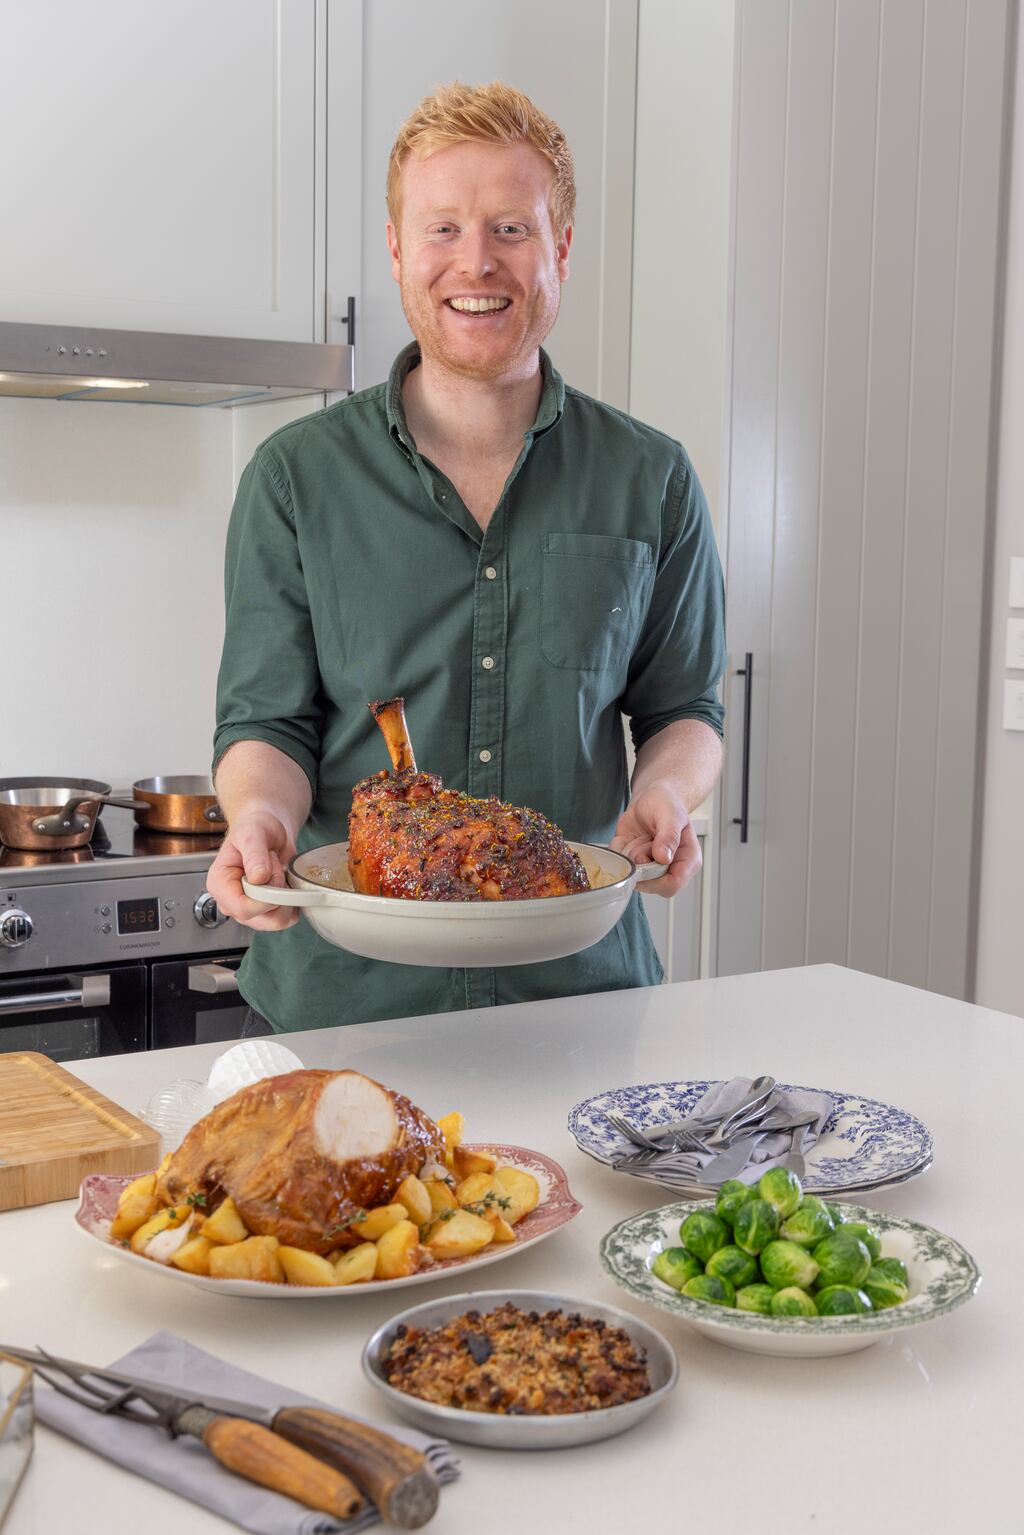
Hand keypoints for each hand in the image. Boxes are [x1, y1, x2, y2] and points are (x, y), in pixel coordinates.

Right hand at [206, 810, 299, 930]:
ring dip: (286, 896)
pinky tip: (285, 882)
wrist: (267, 829)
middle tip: (275, 866)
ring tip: (278, 872)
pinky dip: (293, 902)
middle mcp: (231, 901)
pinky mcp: (266, 911)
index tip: (274, 872)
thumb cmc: (254, 828)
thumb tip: (258, 877)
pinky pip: (286, 918)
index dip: (265, 897)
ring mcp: (249, 909)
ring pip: (275, 922)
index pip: (243, 908)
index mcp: (220, 884)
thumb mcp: (252, 833)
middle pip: (261, 920)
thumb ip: (254, 854)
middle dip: (277, 894)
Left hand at [610, 783, 700, 897]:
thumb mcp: (672, 815)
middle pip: (649, 883)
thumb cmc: (668, 804)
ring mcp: (650, 868)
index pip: (672, 885)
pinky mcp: (633, 863)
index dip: (655, 878)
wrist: (651, 798)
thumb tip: (664, 858)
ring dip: (630, 853)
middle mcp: (670, 869)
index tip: (647, 857)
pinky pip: (617, 864)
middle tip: (645, 840)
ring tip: (641, 836)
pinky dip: (619, 848)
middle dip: (640, 861)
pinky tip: (630, 837)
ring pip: (632, 875)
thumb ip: (669, 836)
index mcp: (687, 861)